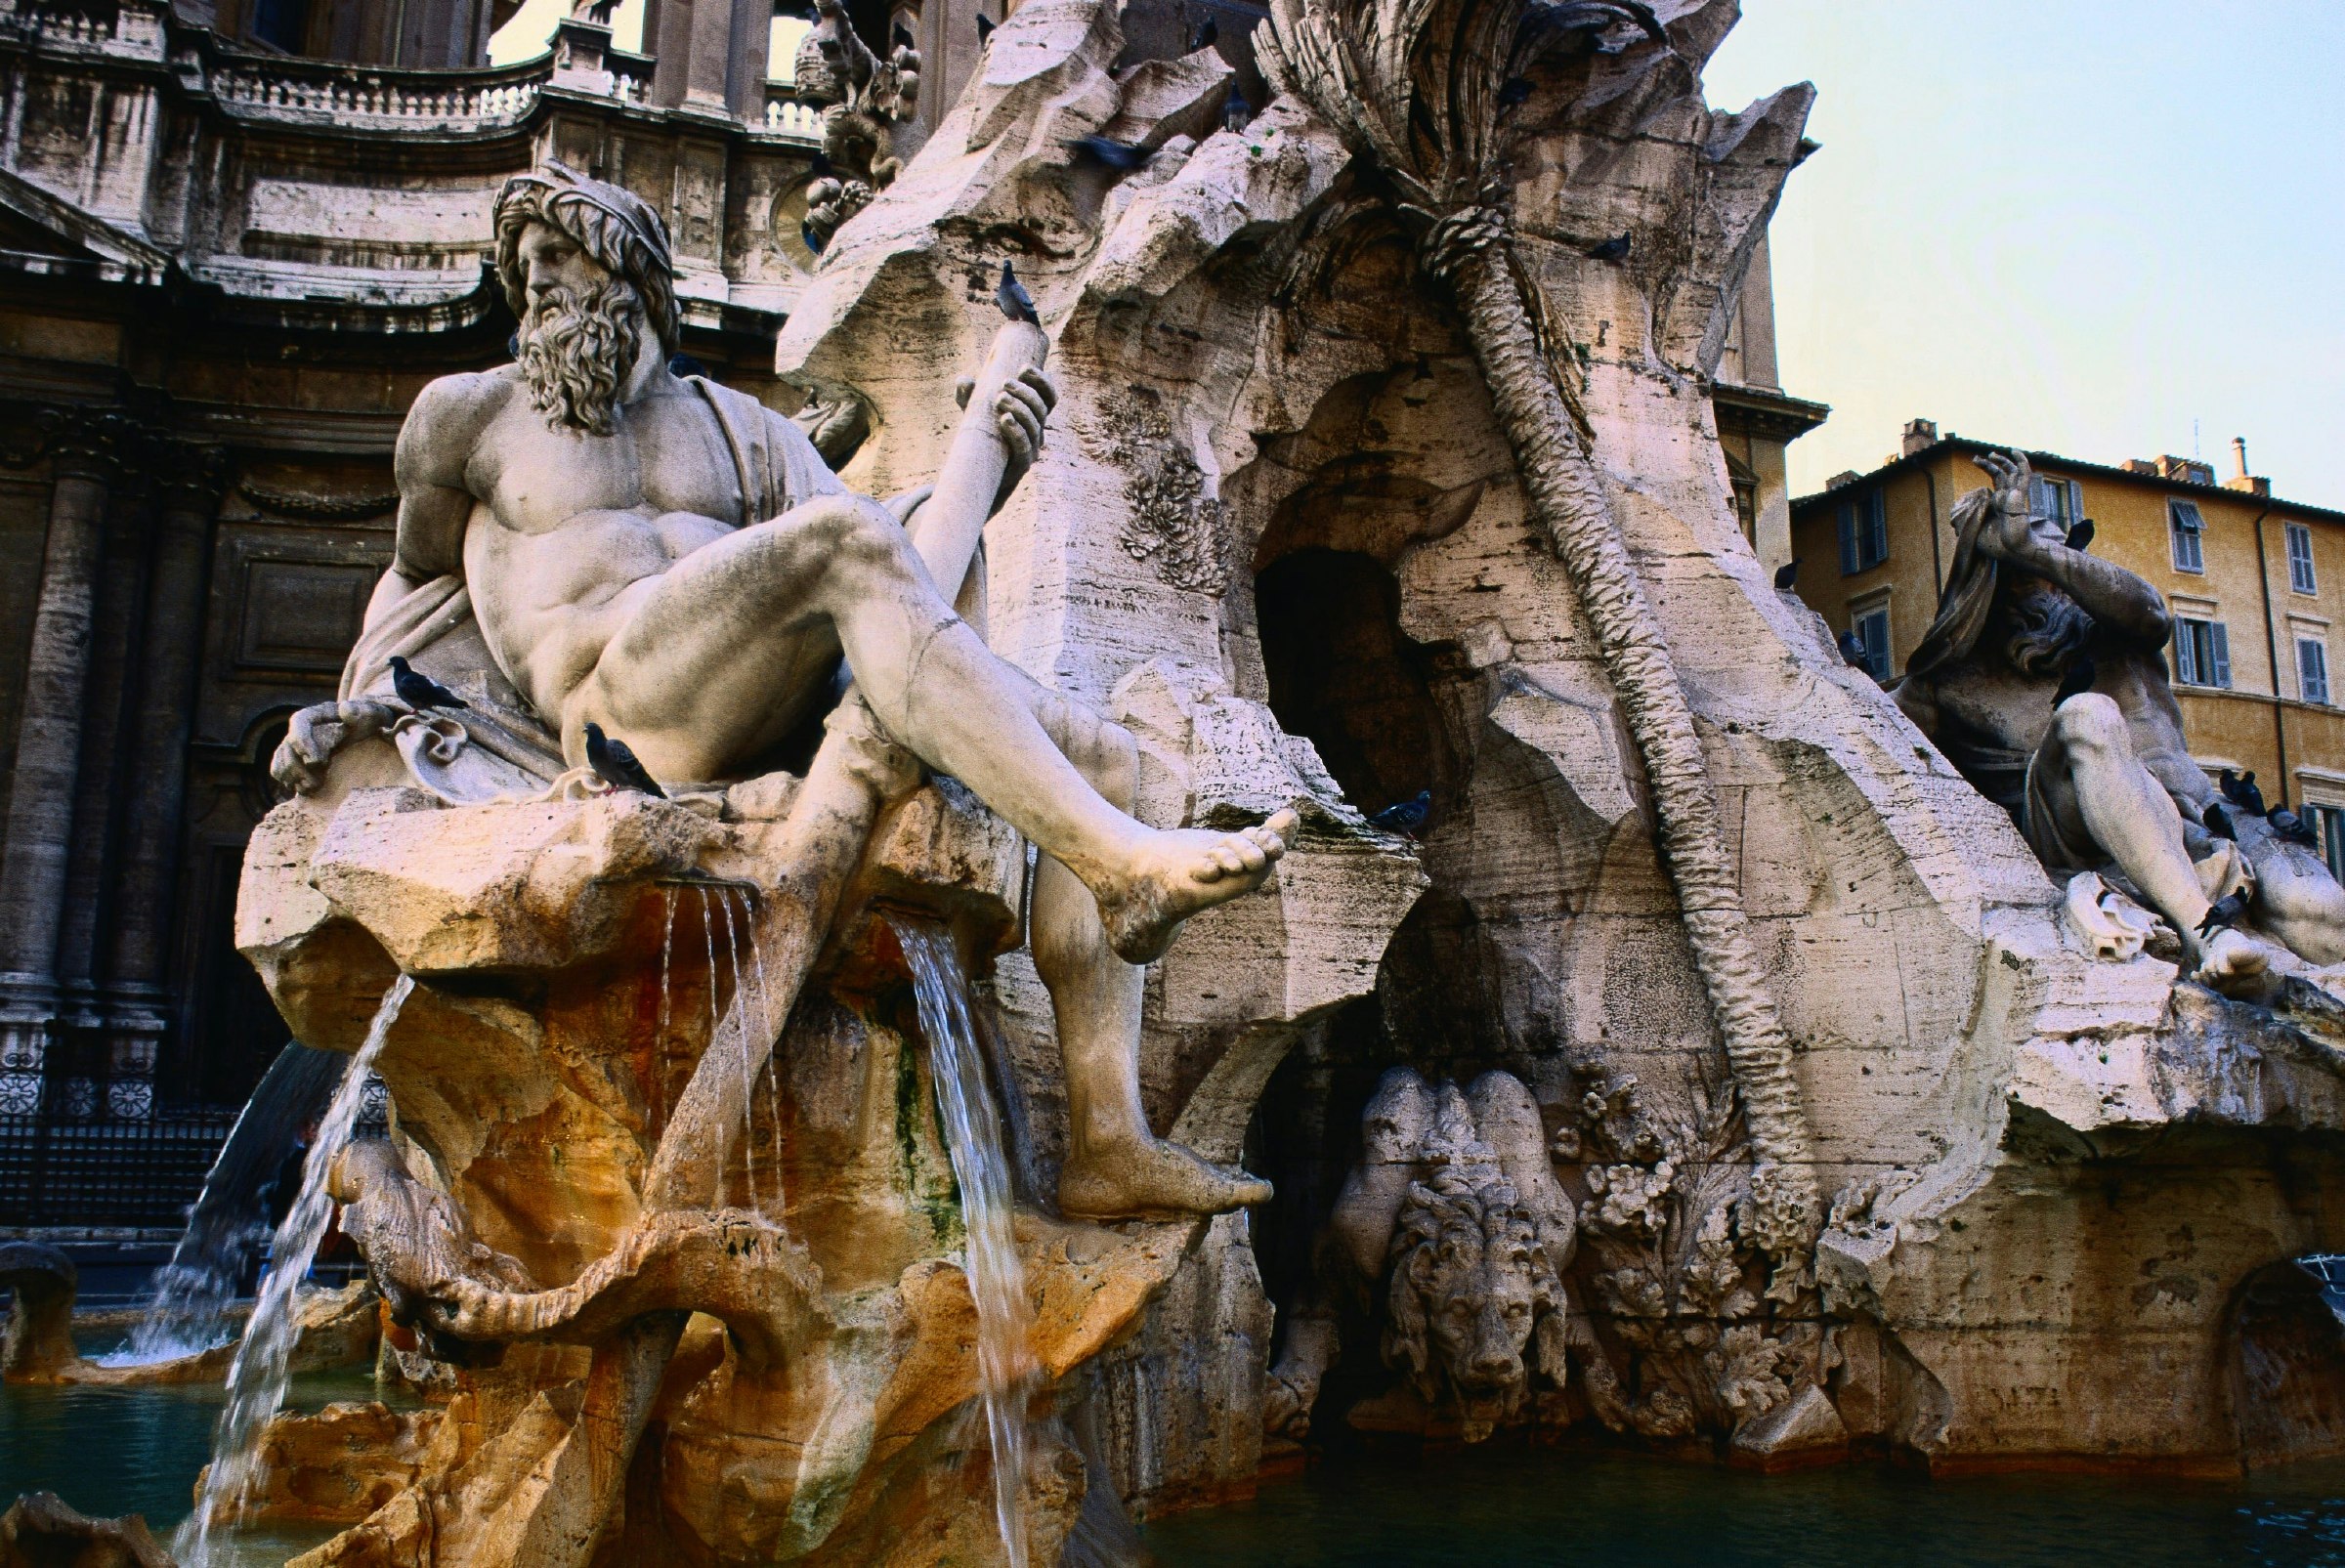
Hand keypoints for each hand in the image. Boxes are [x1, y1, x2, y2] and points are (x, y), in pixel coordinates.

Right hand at [269, 697, 398, 794]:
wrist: (363, 728)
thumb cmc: (367, 719)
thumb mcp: (369, 713)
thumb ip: (360, 711)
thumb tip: (345, 708)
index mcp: (315, 714)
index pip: (299, 723)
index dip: (302, 742)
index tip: (315, 761)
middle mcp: (300, 729)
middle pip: (287, 747)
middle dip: (298, 768)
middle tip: (316, 782)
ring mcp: (295, 745)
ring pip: (281, 761)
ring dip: (292, 777)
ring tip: (312, 787)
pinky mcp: (295, 759)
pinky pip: (281, 771)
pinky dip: (290, 781)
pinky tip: (307, 789)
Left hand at [955, 364, 1057, 471]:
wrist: (981, 474)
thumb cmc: (982, 435)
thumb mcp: (973, 411)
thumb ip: (969, 395)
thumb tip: (965, 380)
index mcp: (1033, 414)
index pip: (1049, 395)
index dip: (1042, 380)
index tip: (1024, 368)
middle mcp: (1038, 430)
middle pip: (1042, 407)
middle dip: (1025, 392)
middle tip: (1005, 383)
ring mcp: (1032, 448)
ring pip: (1036, 425)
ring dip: (1020, 408)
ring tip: (1000, 398)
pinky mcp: (1022, 464)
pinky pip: (1025, 446)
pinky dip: (1016, 431)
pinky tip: (1004, 419)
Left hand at [1972, 450, 2038, 559]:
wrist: (2013, 549)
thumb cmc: (1998, 544)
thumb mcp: (1976, 530)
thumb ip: (1967, 520)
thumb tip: (1953, 515)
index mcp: (2001, 503)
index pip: (1997, 481)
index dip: (1989, 469)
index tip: (1976, 461)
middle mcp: (2009, 497)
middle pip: (2003, 474)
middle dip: (1992, 463)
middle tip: (1979, 457)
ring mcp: (2015, 495)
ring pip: (2012, 471)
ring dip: (2001, 460)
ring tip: (1990, 454)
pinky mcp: (2021, 495)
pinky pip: (2025, 474)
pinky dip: (2021, 461)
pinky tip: (2014, 451)